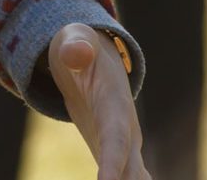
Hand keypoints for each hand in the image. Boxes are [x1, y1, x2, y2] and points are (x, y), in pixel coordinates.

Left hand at [49, 25, 148, 179]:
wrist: (93, 58)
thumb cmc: (79, 47)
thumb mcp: (73, 40)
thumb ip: (74, 46)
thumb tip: (75, 52)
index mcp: (115, 106)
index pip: (115, 139)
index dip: (113, 162)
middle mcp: (127, 131)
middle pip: (133, 171)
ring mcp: (125, 147)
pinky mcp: (118, 158)